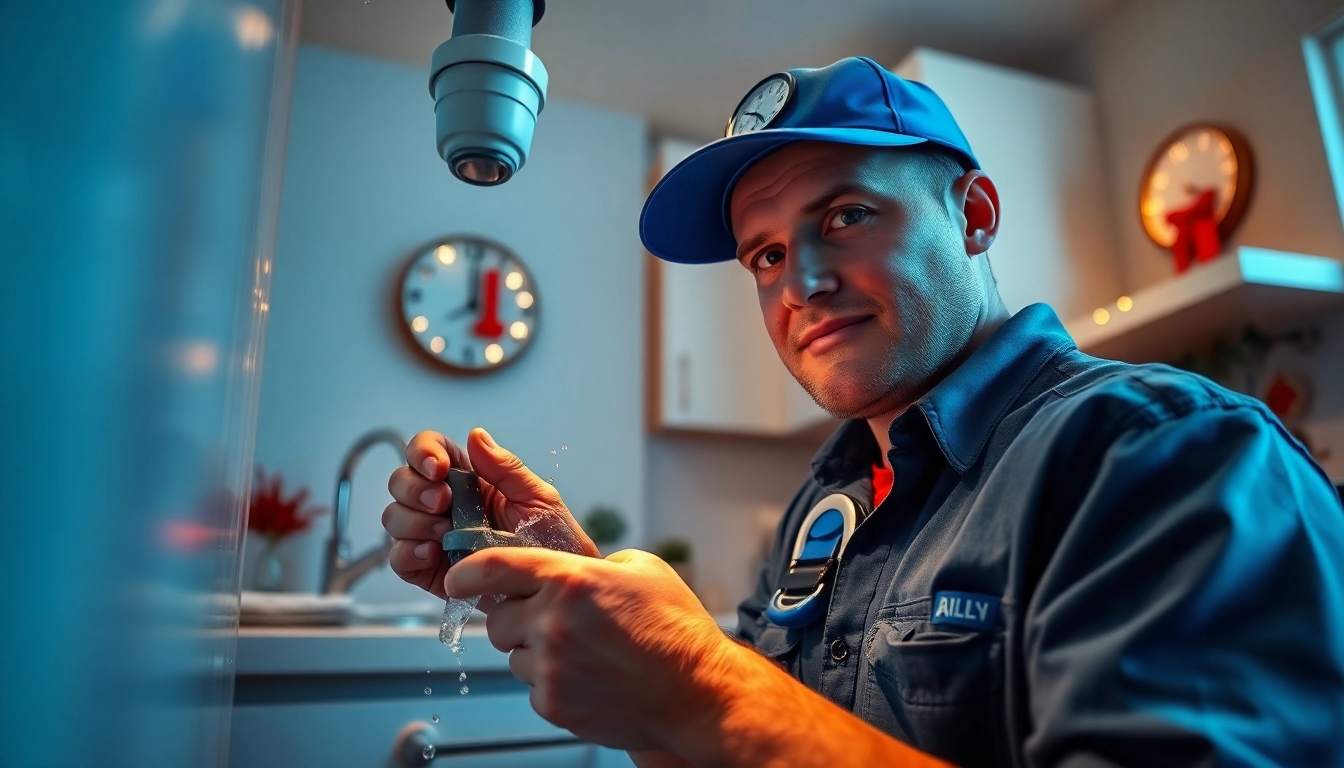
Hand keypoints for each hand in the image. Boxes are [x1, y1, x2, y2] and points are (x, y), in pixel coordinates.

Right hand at [382, 427, 598, 599]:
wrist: (556, 591)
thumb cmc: (554, 541)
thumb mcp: (537, 498)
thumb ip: (505, 468)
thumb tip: (476, 435)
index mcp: (469, 478)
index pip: (428, 450)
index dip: (423, 452)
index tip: (438, 469)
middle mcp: (445, 503)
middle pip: (401, 481)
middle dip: (414, 488)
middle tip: (443, 503)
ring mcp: (433, 536)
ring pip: (394, 517)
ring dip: (413, 520)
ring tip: (445, 533)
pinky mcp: (428, 571)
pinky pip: (398, 557)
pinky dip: (408, 552)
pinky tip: (433, 554)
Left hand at [446, 546, 734, 751]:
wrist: (698, 692)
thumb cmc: (676, 629)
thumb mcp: (641, 569)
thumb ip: (593, 563)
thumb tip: (564, 570)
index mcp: (572, 581)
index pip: (494, 567)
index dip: (467, 571)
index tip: (457, 577)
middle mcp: (554, 622)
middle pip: (497, 618)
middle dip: (515, 617)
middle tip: (548, 620)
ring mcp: (551, 668)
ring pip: (513, 654)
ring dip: (535, 651)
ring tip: (580, 652)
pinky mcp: (554, 704)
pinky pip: (533, 687)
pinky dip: (551, 682)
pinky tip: (588, 676)